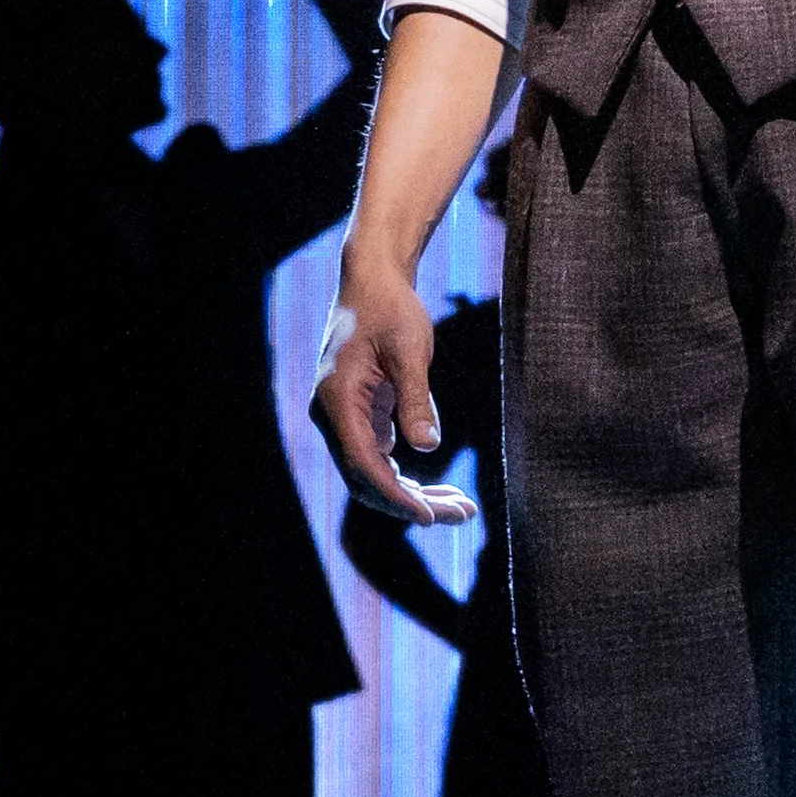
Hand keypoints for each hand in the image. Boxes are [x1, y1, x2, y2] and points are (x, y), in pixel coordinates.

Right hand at [313, 253, 462, 524]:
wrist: (372, 279)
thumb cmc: (390, 308)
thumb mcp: (409, 349)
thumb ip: (416, 398)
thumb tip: (427, 448)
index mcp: (337, 400)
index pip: (364, 466)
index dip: (396, 497)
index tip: (431, 517)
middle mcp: (332, 415)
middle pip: (366, 479)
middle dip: (412, 503)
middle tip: (463, 514)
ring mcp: (342, 417)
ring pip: (372, 473)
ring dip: (413, 494)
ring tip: (462, 506)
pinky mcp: (357, 415)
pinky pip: (378, 458)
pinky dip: (406, 477)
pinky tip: (442, 488)